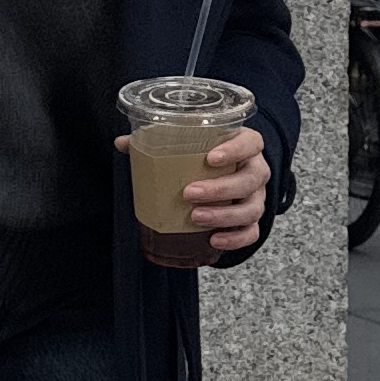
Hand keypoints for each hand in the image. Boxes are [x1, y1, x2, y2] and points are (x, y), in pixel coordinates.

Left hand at [117, 125, 270, 253]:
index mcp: (246, 144)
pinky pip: (251, 232)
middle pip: (250, 179)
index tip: (211, 158)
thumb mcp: (190, 142)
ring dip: (224, 215)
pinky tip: (214, 240)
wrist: (227, 172)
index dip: (235, 150)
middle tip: (189, 193)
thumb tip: (122, 142)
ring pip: (251, 208)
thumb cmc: (207, 154)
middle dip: (220, 189)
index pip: (251, 143)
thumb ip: (158, 140)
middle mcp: (256, 169)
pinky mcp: (253, 219)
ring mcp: (257, 196)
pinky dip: (235, 239)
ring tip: (196, 218)